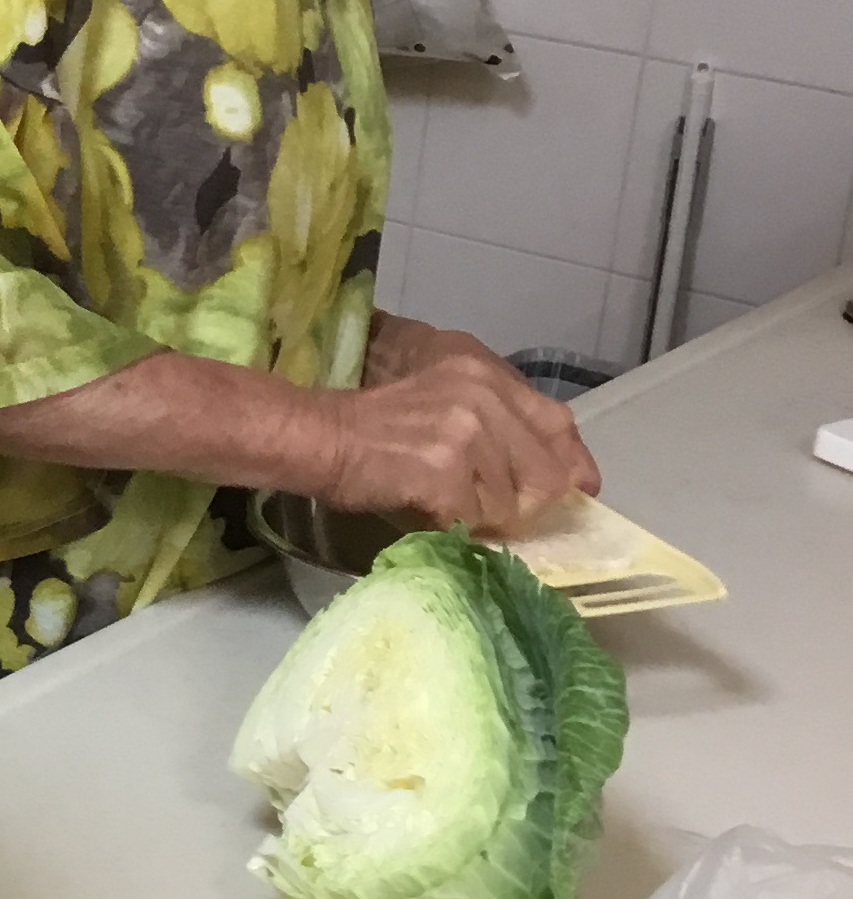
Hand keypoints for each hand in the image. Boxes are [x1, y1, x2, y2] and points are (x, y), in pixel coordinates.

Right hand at [319, 315, 599, 535]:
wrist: (321, 437)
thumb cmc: (374, 426)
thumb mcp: (443, 403)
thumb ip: (495, 424)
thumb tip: (547, 478)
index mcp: (485, 372)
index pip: (557, 420)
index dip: (572, 463)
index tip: (577, 491)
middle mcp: (484, 395)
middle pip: (544, 472)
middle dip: (524, 502)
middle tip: (491, 512)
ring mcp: (467, 431)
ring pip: (509, 503)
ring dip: (481, 516)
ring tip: (441, 502)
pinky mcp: (445, 469)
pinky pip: (474, 519)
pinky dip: (455, 526)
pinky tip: (427, 511)